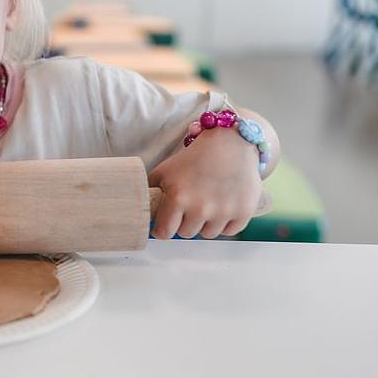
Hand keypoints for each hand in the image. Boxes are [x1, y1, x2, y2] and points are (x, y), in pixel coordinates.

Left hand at [148, 126, 262, 239]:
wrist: (230, 143)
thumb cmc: (194, 158)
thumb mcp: (165, 170)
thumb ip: (148, 189)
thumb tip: (134, 206)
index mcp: (177, 197)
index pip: (164, 233)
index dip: (163, 228)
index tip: (165, 224)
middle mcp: (200, 207)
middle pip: (186, 233)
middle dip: (185, 222)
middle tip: (190, 205)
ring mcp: (223, 211)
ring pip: (208, 234)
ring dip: (206, 223)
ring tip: (207, 202)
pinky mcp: (243, 212)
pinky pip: (228, 231)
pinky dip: (225, 223)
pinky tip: (223, 205)